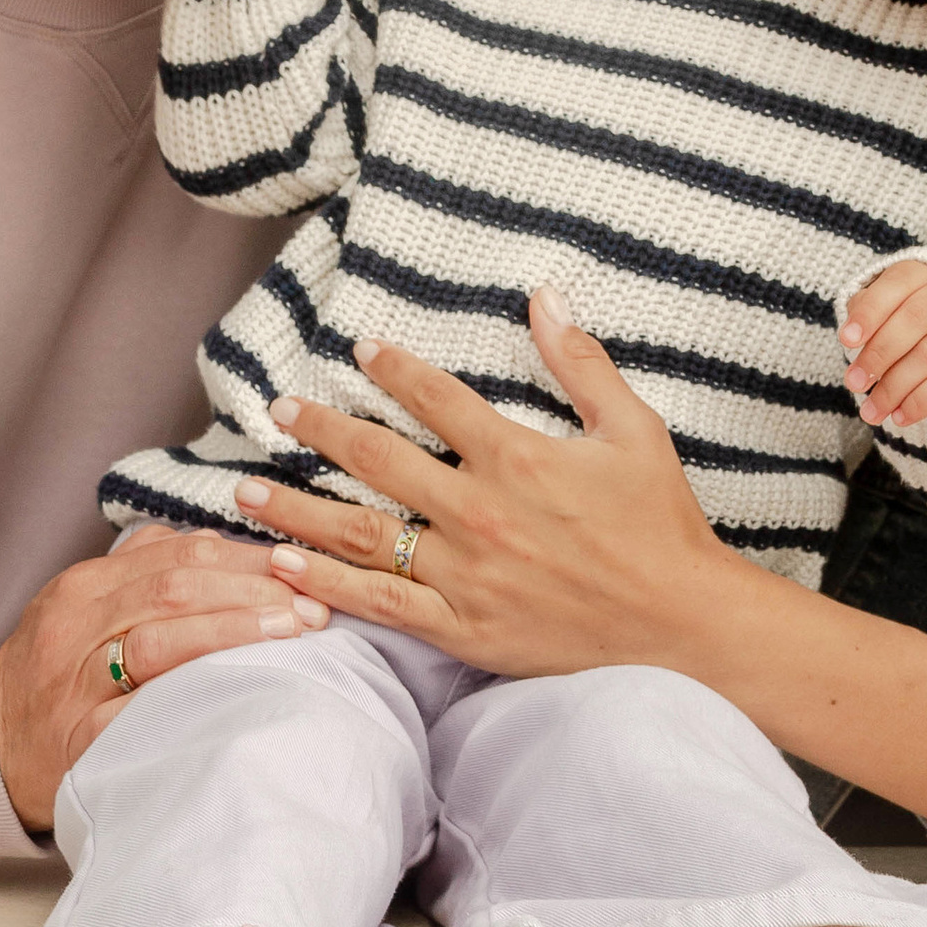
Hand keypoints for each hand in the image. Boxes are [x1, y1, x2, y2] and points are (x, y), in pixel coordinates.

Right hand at [0, 527, 325, 835]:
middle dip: (253, 592)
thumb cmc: (51, 677)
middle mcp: (75, 625)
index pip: (178, 555)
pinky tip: (238, 692)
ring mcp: (75, 683)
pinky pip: (142, 714)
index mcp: (82, 586)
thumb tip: (216, 538)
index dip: (247, 558)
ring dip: (234, 632)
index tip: (299, 566)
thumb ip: (140, 568)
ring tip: (292, 633)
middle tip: (313, 605)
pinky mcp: (81, 740)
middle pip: (174, 589)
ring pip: (160, 641)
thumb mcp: (81, 609)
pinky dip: (193, 697)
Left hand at [224, 293, 748, 677]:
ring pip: (361, 534)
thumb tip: (544, 296)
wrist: (683, 627)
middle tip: (277, 408)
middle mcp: (479, 513)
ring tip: (244, 489)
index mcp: (516, 457)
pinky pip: (381, 605)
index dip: (391, 368)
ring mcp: (465, 575)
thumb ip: (582, 363)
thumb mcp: (634, 431)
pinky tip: (284, 564)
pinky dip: (327, 584)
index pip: (435, 398)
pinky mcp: (464, 629)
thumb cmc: (662, 526)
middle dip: (319, 429)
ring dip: (297, 508)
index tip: (358, 349)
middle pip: (377, 459)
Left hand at [839, 259, 926, 429]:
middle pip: (917, 317)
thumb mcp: (889, 309)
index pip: (900, 283)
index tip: (846, 340)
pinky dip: (923, 401)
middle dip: (880, 353)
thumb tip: (851, 334)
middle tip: (853, 383)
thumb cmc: (913, 324)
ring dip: (896, 386)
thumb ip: (869, 312)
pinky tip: (900, 416)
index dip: (871, 311)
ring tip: (871, 411)